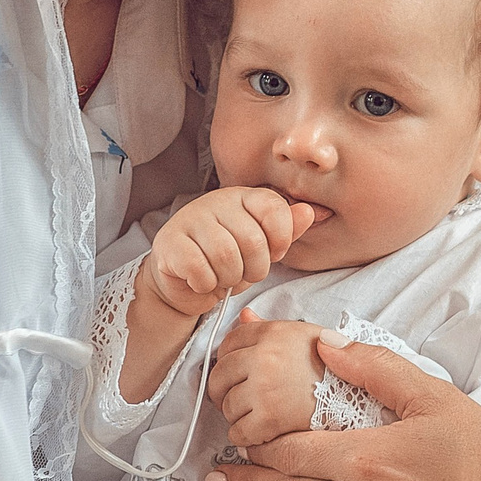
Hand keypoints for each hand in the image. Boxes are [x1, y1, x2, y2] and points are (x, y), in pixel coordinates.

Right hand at [145, 188, 315, 320]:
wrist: (183, 281)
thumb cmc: (226, 262)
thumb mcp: (262, 247)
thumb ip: (285, 230)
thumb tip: (310, 212)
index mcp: (243, 197)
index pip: (275, 208)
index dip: (280, 240)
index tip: (272, 254)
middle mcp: (216, 201)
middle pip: (253, 239)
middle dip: (254, 268)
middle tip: (243, 273)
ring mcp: (190, 219)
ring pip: (226, 256)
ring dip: (229, 278)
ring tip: (223, 277)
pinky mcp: (170, 242)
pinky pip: (199, 269)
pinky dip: (206, 284)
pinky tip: (203, 281)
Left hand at [206, 309, 328, 448]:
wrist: (360, 398)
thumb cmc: (334, 369)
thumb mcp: (304, 336)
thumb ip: (269, 327)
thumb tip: (244, 314)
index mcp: (272, 333)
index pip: (228, 343)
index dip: (227, 360)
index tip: (235, 372)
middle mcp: (265, 357)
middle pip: (219, 376)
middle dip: (224, 391)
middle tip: (238, 398)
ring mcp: (265, 388)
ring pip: (227, 406)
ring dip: (237, 416)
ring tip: (257, 414)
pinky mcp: (269, 418)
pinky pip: (238, 432)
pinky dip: (245, 437)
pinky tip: (260, 433)